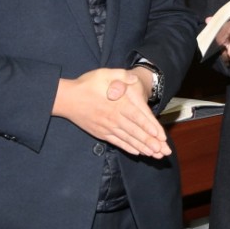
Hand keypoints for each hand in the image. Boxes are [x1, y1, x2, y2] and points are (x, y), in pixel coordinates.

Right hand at [53, 67, 168, 158]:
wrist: (66, 99)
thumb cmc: (87, 84)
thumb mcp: (104, 73)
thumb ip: (121, 76)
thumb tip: (133, 79)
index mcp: (118, 104)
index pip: (138, 117)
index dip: (150, 127)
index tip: (160, 135)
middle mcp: (114, 118)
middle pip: (135, 132)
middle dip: (150, 142)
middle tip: (163, 151)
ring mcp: (107, 127)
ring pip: (128, 139)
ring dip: (142, 147)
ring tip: (154, 155)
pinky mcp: (101, 133)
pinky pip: (117, 142)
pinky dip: (128, 148)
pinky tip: (137, 152)